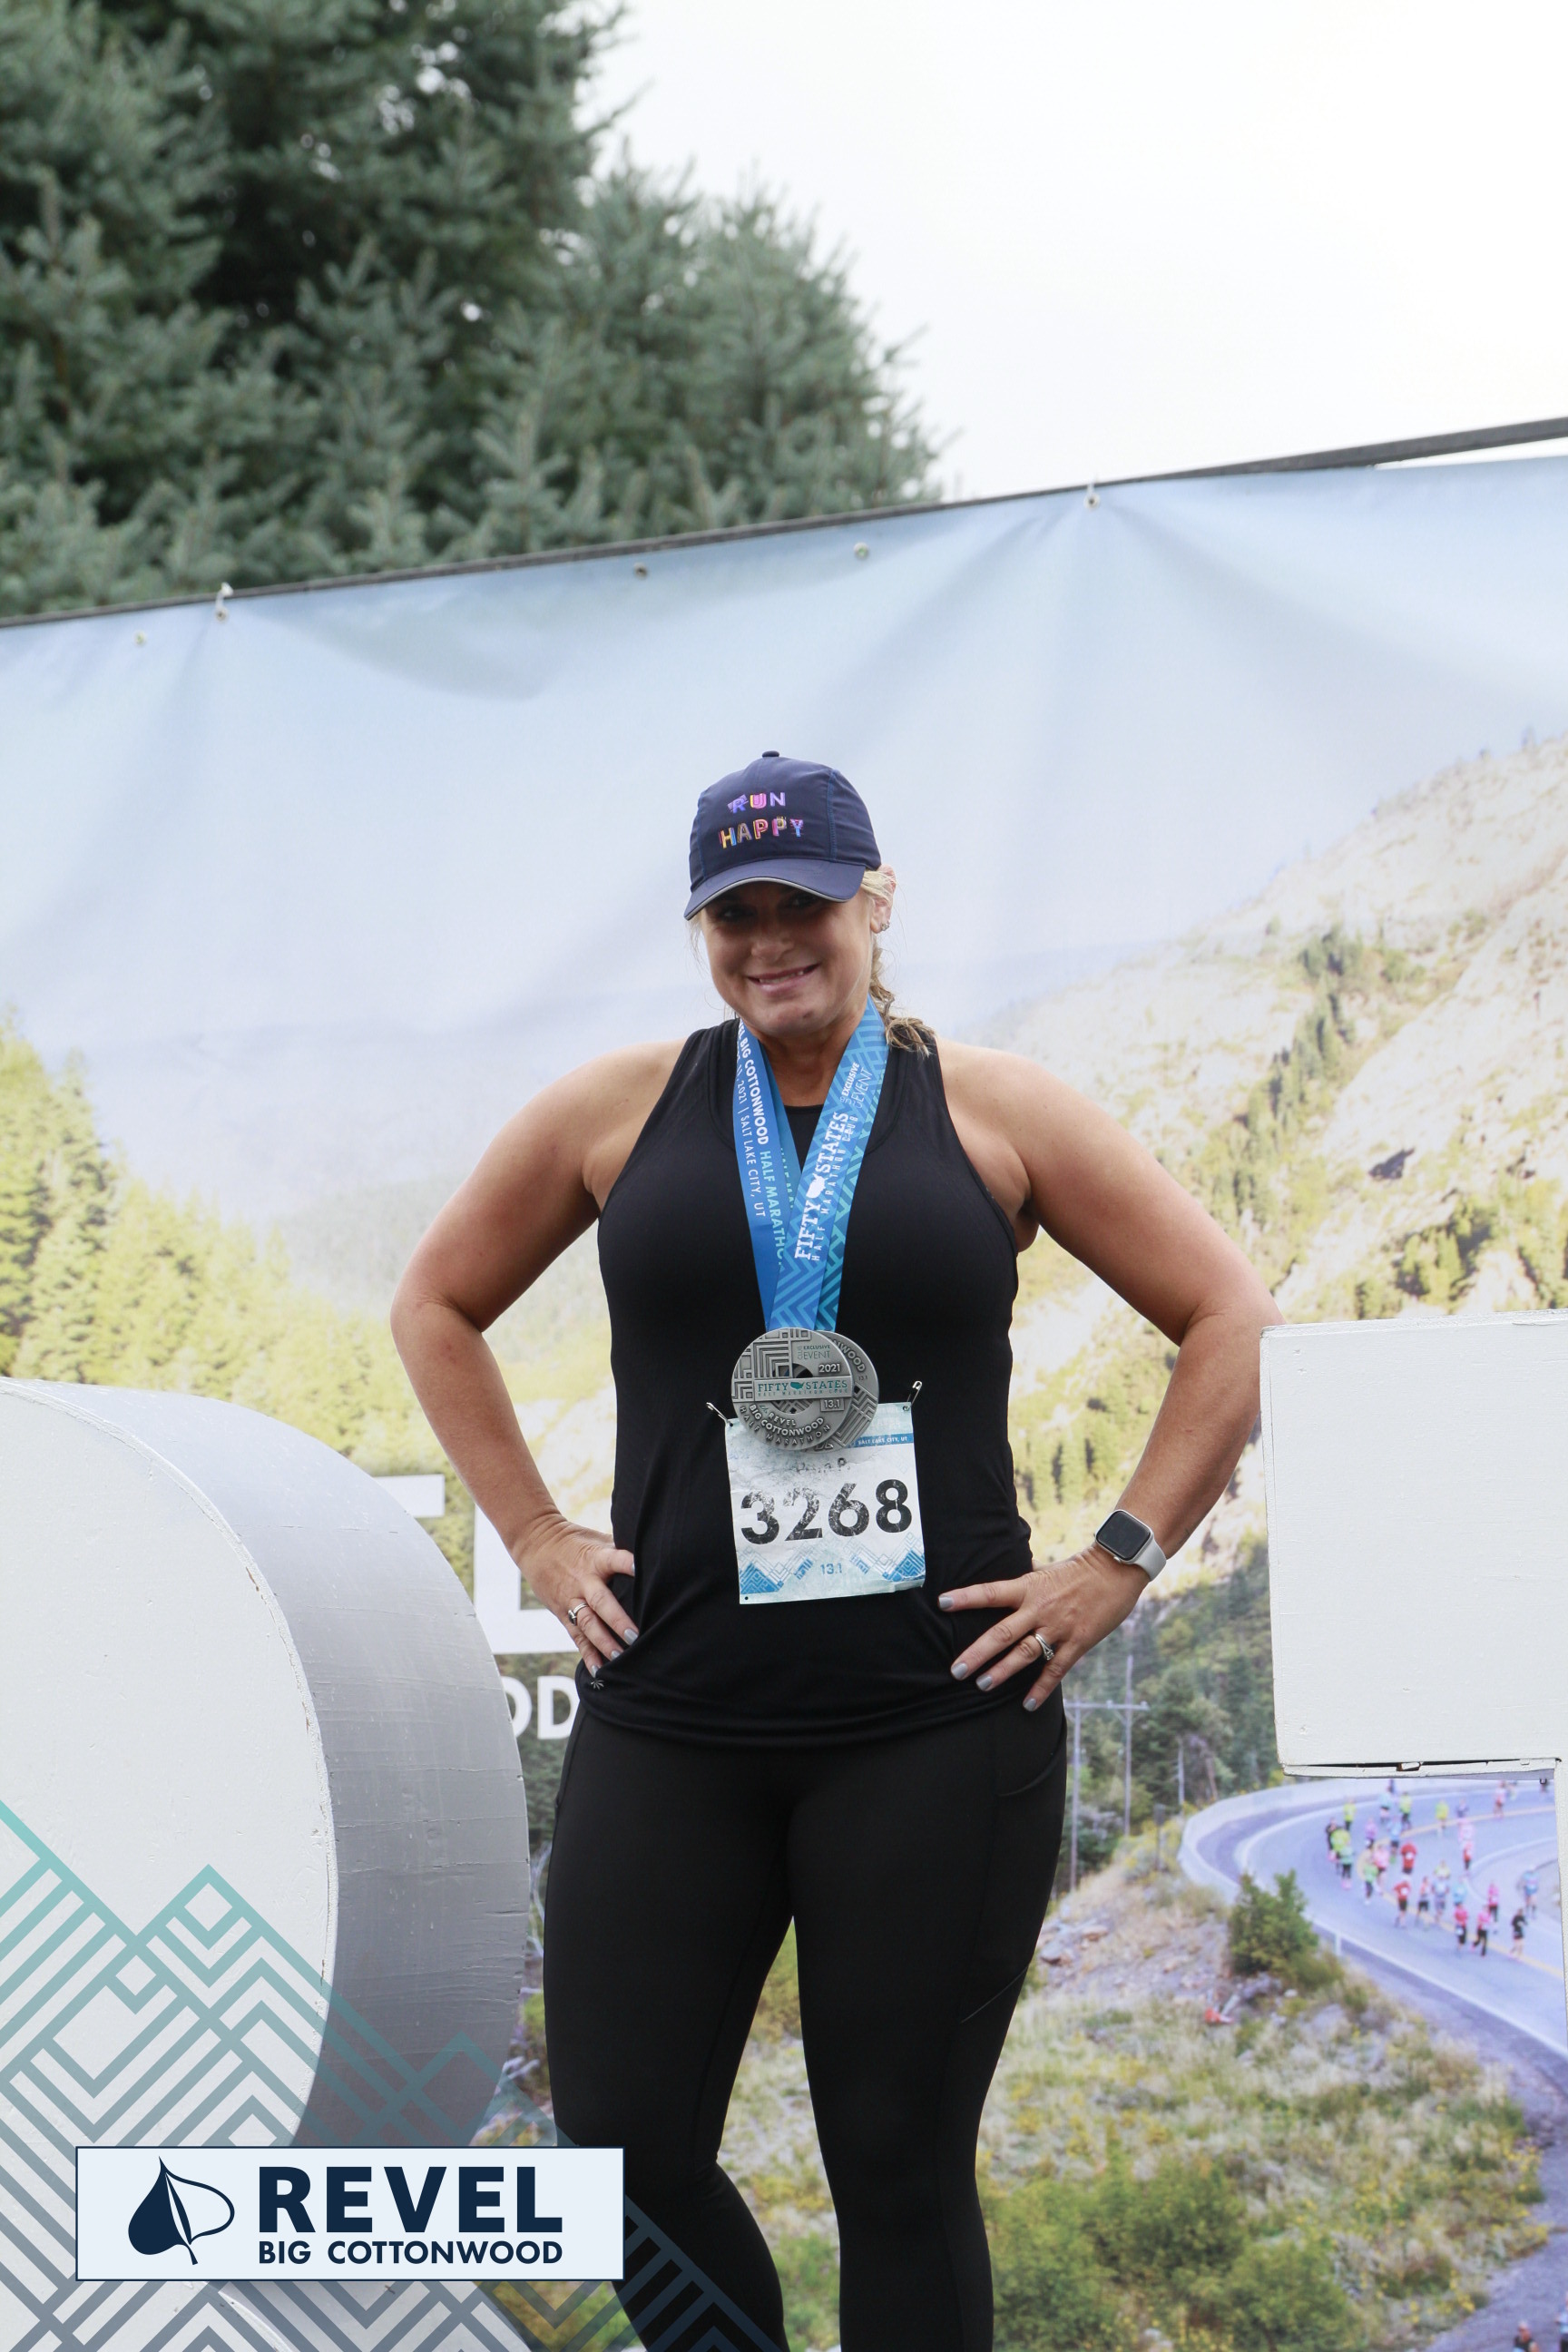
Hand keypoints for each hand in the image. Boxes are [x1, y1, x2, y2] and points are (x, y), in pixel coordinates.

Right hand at [517, 1513, 637, 1676]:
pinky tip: (599, 1670)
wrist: (536, 1544)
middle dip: (617, 1620)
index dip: (627, 1563)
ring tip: (620, 1657)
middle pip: (600, 1601)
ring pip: (587, 1623)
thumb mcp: (597, 1540)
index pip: (614, 1559)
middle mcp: (584, 1581)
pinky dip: (588, 1654)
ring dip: (604, 1642)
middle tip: (634, 1636)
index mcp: (596, 1558)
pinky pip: (576, 1636)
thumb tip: (653, 1553)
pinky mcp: (563, 1613)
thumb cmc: (576, 1541)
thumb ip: (620, 1549)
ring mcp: (571, 1599)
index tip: (641, 1568)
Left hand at [940, 1543, 1147, 1709]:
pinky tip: (1028, 1704)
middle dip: (977, 1653)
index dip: (966, 1597)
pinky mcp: (1078, 1642)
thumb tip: (1018, 1565)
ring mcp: (1058, 1627)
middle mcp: (1039, 1609)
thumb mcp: (1048, 1569)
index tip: (943, 1603)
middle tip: (956, 1670)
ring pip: (1025, 1654)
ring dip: (1003, 1671)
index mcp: (1029, 1587)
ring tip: (982, 1685)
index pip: (991, 1592)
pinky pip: (1056, 1669)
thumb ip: (1030, 1575)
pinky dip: (1041, 1688)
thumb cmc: (1081, 1569)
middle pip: (1002, 1633)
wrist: (1116, 1570)